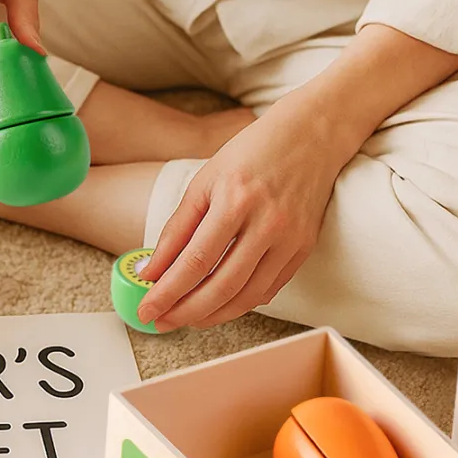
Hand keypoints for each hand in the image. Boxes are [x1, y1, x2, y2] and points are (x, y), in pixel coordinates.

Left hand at [135, 104, 352, 332]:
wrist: (310, 135)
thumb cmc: (251, 153)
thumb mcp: (204, 181)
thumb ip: (177, 229)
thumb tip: (151, 271)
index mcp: (235, 201)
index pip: (196, 261)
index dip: (168, 292)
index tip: (147, 310)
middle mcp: (267, 223)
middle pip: (222, 286)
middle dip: (185, 312)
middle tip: (160, 322)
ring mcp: (290, 239)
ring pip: (248, 296)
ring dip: (213, 315)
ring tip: (185, 318)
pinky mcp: (304, 248)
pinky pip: (269, 288)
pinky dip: (241, 303)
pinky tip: (218, 304)